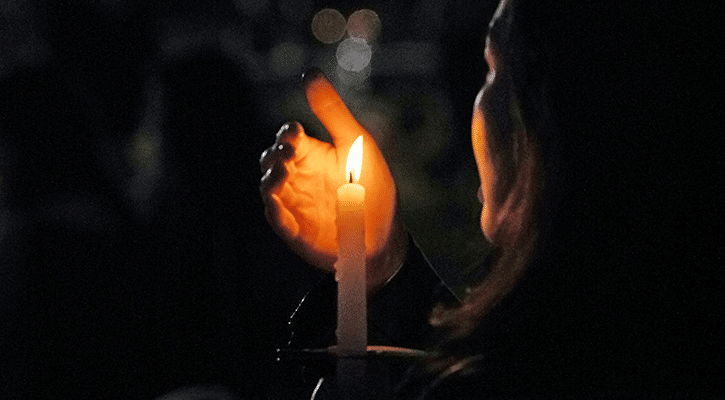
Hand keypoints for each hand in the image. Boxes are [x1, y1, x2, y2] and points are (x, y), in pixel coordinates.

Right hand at [260, 69, 404, 292]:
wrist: (384, 233)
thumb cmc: (372, 186)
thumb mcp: (356, 142)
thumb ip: (331, 111)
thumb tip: (310, 72)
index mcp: (311, 154)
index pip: (288, 137)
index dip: (287, 133)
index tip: (296, 131)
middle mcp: (298, 176)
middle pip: (271, 160)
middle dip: (275, 155)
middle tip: (288, 152)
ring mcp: (294, 203)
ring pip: (269, 188)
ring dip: (270, 179)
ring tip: (281, 173)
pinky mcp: (295, 230)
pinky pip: (277, 219)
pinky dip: (274, 210)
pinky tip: (278, 202)